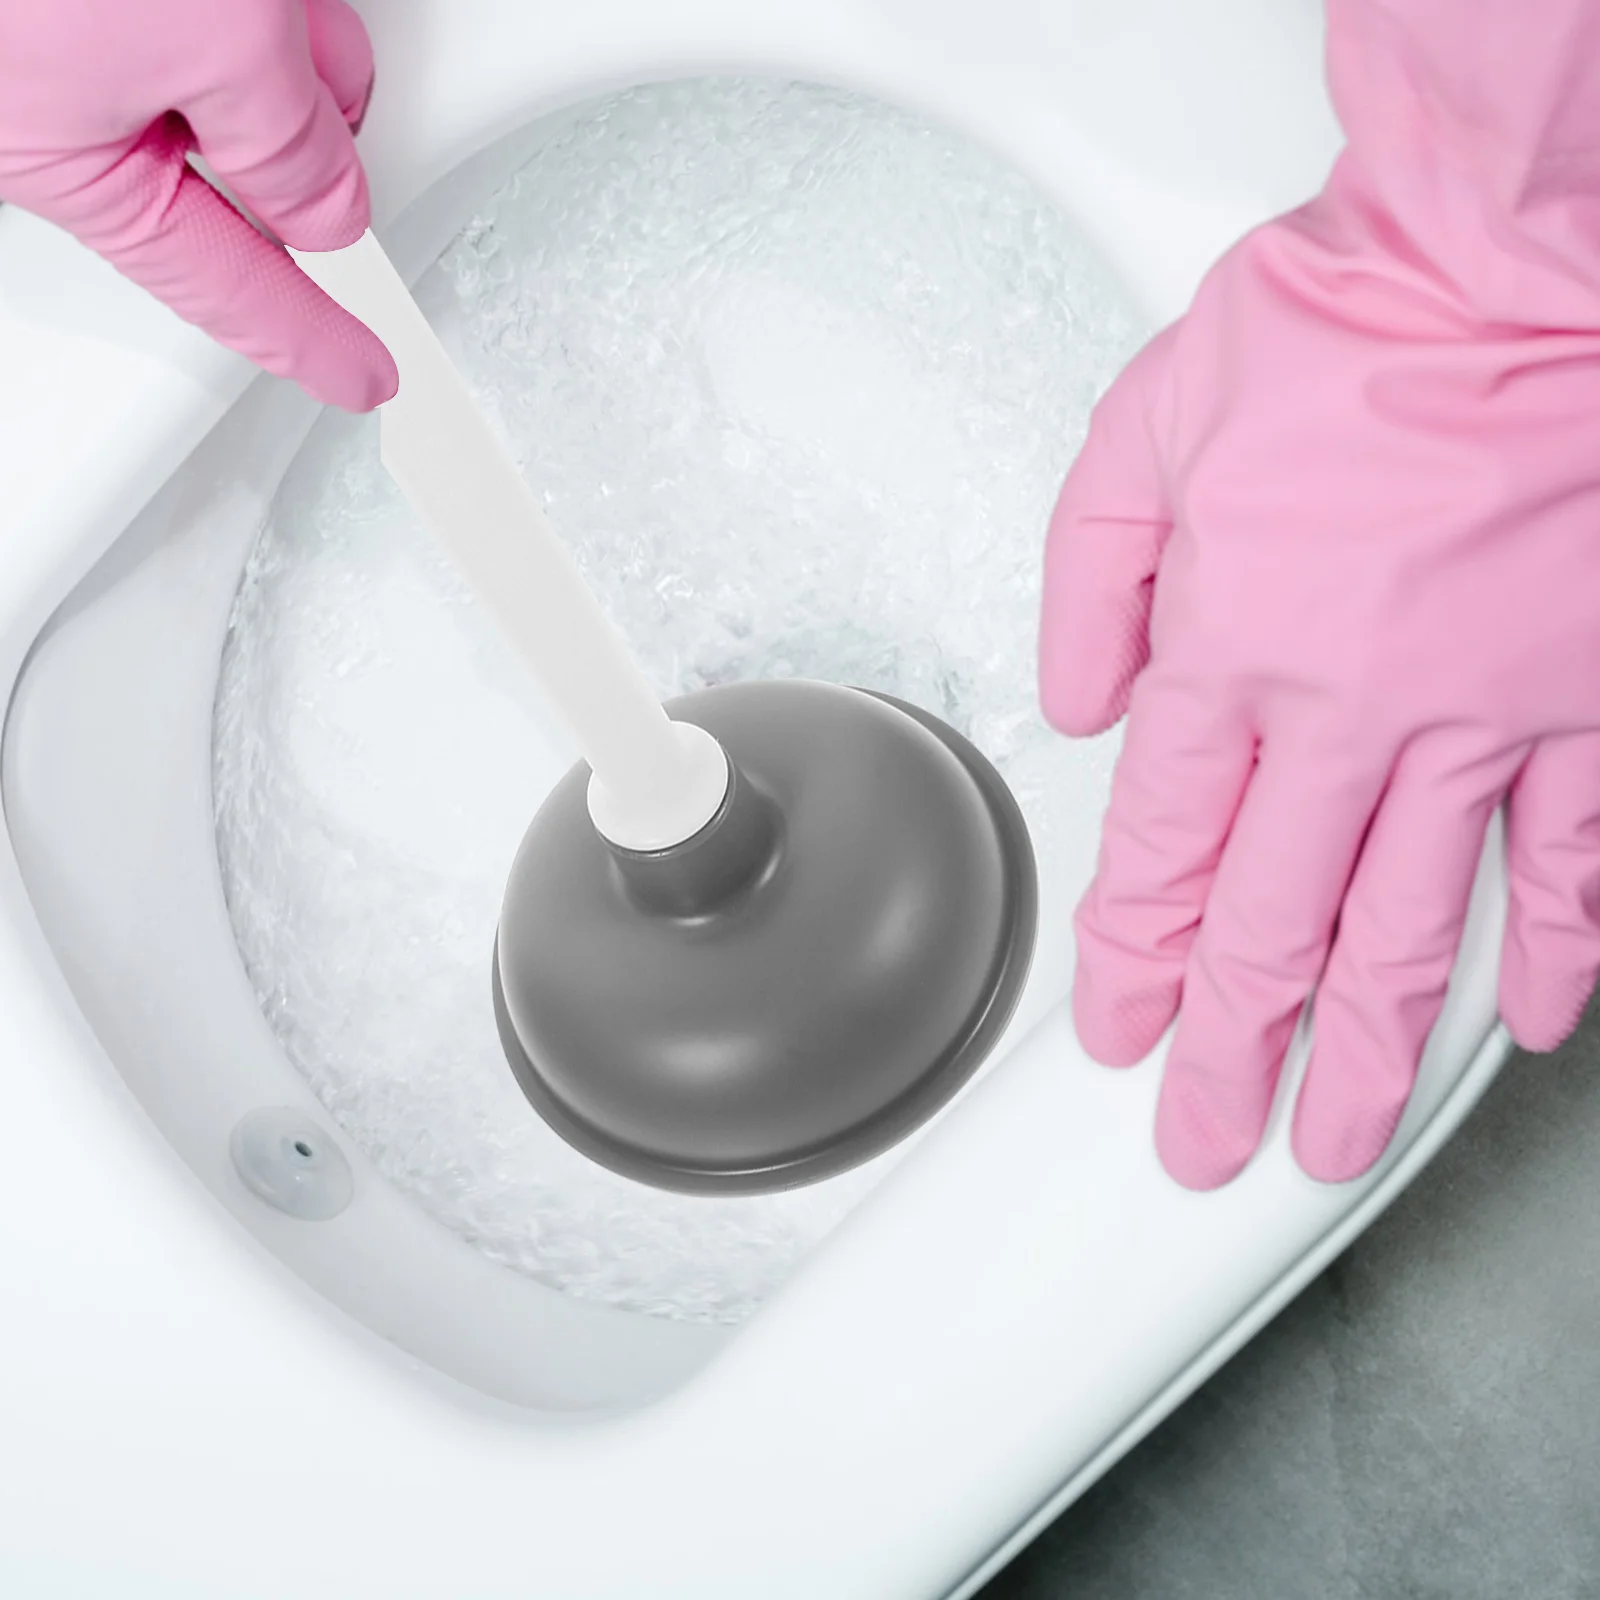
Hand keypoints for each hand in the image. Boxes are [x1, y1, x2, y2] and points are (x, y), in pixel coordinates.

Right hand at [0, 0, 396, 410]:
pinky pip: (203, 21)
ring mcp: (75, 37)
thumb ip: (283, 146)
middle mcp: (65, 109)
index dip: (313, 340)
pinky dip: (250, 10)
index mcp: (76, 167)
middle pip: (235, 178)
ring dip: (275, 45)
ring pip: (227, 79)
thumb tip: (327, 210)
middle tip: (330, 85)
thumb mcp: (210, 42)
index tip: (368, 379)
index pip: (228, 289)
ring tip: (269, 4)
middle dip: (304, 142)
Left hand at [1038, 15, 1599, 1187]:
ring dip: (1363, 1053)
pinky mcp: (1590, 698)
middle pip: (1269, 930)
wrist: (1509, 255)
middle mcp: (1352, 711)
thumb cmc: (1339, 327)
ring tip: (1328, 1143)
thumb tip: (1077, 708)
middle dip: (1229, 1055)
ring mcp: (1483, 717)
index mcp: (1231, 650)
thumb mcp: (1141, 436)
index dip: (1136, 963)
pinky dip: (1549, 953)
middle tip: (1204, 1143)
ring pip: (1409, 929)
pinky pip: (1573, 859)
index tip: (1122, 1035)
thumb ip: (1088, 586)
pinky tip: (1519, 1026)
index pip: (1165, 857)